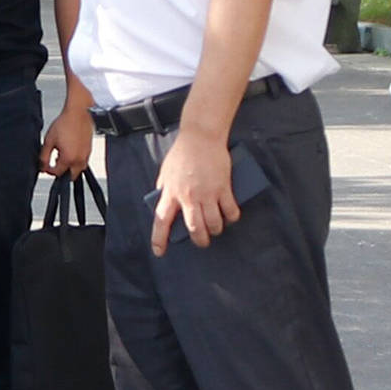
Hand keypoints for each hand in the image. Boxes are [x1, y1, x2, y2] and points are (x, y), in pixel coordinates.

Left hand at [41, 94, 94, 178]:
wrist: (78, 113)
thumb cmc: (65, 123)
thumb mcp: (49, 141)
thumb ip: (44, 157)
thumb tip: (42, 167)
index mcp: (68, 158)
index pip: (57, 173)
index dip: (49, 171)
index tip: (46, 166)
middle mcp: (79, 159)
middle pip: (70, 176)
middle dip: (61, 172)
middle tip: (54, 163)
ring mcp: (86, 155)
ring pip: (78, 170)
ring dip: (69, 167)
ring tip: (61, 155)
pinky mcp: (90, 150)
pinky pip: (83, 162)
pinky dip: (76, 161)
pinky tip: (70, 151)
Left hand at [148, 126, 237, 256]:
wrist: (201, 137)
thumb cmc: (182, 153)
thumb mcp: (166, 172)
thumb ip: (164, 188)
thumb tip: (162, 202)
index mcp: (171, 192)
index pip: (161, 221)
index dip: (159, 239)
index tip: (159, 252)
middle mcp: (188, 196)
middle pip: (194, 228)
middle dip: (199, 240)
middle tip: (202, 241)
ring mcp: (207, 193)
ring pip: (213, 224)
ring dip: (215, 230)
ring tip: (216, 228)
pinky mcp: (223, 187)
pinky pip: (230, 210)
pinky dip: (231, 217)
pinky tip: (230, 217)